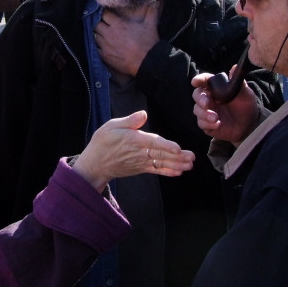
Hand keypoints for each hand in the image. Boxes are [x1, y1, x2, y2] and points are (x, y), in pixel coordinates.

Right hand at [72, 110, 194, 191]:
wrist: (95, 164)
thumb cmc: (103, 142)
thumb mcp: (112, 126)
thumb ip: (129, 121)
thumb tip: (143, 114)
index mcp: (134, 140)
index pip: (154, 143)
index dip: (167, 146)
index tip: (179, 148)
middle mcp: (140, 152)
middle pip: (162, 154)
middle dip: (178, 156)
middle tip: (192, 157)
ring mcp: (141, 162)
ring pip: (162, 163)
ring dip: (177, 164)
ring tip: (190, 165)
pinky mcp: (140, 168)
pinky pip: (156, 170)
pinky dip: (167, 172)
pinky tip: (178, 172)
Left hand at [94, 4, 159, 77]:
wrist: (147, 62)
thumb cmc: (148, 42)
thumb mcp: (151, 24)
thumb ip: (151, 11)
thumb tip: (155, 1)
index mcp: (118, 24)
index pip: (104, 14)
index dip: (105, 13)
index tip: (108, 14)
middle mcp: (109, 33)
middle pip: (96, 24)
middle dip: (99, 23)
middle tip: (104, 25)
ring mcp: (105, 45)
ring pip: (94, 36)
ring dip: (98, 34)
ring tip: (103, 35)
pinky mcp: (104, 56)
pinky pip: (95, 48)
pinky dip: (97, 46)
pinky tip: (103, 46)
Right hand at [191, 71, 259, 144]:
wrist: (249, 125)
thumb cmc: (246, 106)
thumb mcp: (246, 94)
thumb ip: (239, 83)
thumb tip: (236, 67)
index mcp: (216, 88)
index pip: (204, 81)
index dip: (199, 80)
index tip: (195, 82)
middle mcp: (209, 98)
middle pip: (197, 94)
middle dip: (200, 98)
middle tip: (206, 103)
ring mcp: (207, 111)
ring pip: (197, 110)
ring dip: (204, 114)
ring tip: (216, 118)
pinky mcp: (207, 124)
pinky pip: (201, 123)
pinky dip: (208, 124)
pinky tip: (218, 124)